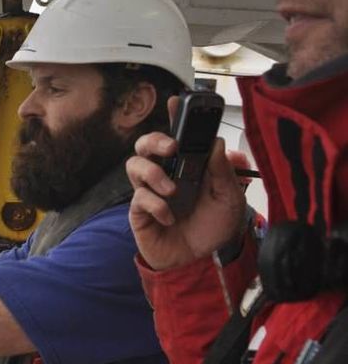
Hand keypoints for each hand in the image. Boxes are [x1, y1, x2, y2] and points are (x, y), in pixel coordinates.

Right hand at [126, 97, 248, 270]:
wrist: (201, 263)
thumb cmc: (213, 229)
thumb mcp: (230, 199)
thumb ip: (223, 172)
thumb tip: (215, 142)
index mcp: (187, 167)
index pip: (178, 136)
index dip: (173, 117)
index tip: (176, 101)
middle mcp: (165, 174)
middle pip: (145, 145)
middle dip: (155, 140)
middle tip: (171, 148)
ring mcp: (150, 192)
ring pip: (134, 165)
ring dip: (152, 173)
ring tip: (171, 190)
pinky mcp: (139, 212)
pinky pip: (138, 198)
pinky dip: (154, 205)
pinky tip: (169, 217)